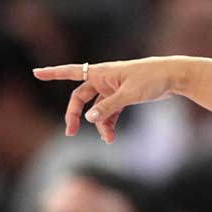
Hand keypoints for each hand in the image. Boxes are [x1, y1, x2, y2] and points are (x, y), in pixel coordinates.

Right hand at [32, 57, 185, 143]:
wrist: (175, 76)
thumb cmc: (152, 79)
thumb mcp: (129, 94)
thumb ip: (109, 106)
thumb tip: (89, 118)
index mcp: (102, 72)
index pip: (72, 72)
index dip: (53, 73)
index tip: (36, 73)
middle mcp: (104, 79)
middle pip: (81, 97)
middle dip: (75, 114)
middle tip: (70, 131)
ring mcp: (114, 88)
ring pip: (97, 108)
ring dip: (100, 124)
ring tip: (108, 139)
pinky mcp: (124, 96)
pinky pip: (110, 111)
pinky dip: (109, 122)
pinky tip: (111, 136)